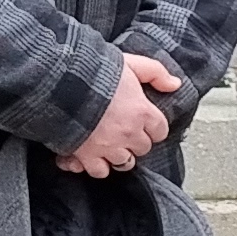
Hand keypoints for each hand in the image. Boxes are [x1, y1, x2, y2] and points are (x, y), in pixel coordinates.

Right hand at [59, 51, 182, 175]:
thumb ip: (156, 73)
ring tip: (112, 144)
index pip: (160, 130)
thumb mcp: (132, 64)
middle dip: (136, 140)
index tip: (144, 122)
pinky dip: (99, 166)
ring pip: (125, 162)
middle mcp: (129, 133)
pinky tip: (95, 156)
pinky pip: (100, 171)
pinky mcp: (87, 155)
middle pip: (143, 148)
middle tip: (126, 130)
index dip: (152, 126)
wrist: (61, 82)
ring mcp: (108, 146)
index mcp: (142, 112)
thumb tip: (175, 84)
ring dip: (120, 154)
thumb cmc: (96, 71)